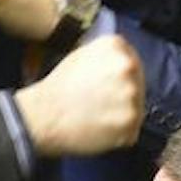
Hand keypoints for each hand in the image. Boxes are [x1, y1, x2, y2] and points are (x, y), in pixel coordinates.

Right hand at [13, 35, 142, 156]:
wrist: (43, 116)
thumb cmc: (57, 88)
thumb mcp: (80, 55)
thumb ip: (105, 55)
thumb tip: (121, 62)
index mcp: (115, 46)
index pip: (131, 59)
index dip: (119, 75)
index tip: (109, 84)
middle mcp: (127, 67)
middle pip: (137, 83)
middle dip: (123, 93)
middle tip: (100, 102)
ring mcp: (132, 97)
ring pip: (136, 107)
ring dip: (121, 114)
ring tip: (97, 115)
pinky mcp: (131, 124)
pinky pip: (131, 130)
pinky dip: (118, 133)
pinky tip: (99, 128)